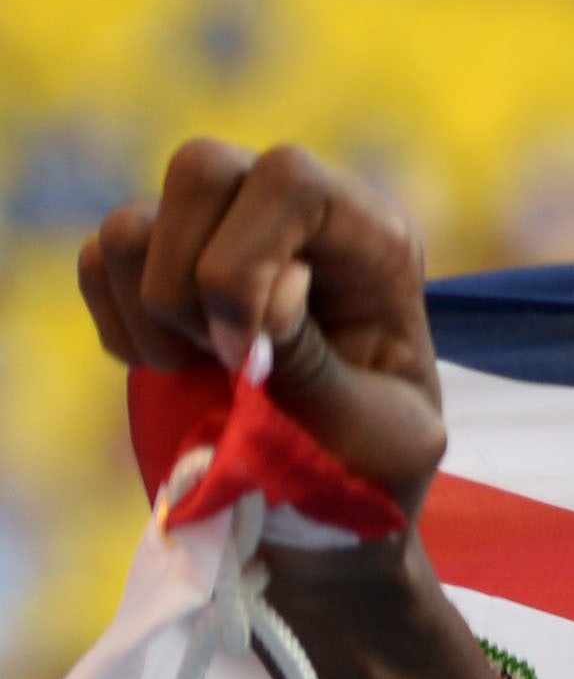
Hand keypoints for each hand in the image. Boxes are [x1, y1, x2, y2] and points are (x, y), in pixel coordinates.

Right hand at [76, 139, 448, 525]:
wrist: (327, 510)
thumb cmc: (370, 471)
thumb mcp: (372, 435)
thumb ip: (318, 365)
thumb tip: (274, 288)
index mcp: (372, 242)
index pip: (290, 181)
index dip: (247, 260)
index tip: (247, 353)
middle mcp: (293, 220)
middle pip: (200, 168)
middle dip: (189, 281)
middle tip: (223, 360)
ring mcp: (219, 240)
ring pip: (133, 222)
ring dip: (152, 313)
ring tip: (201, 373)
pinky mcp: (158, 275)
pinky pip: (97, 262)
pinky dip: (118, 325)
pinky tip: (171, 372)